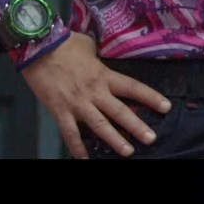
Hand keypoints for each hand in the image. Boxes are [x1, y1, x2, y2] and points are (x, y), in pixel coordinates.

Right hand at [21, 31, 171, 158]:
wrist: (37, 49)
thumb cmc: (64, 44)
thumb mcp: (88, 45)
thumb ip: (96, 54)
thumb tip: (97, 53)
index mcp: (104, 75)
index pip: (133, 88)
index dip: (150, 97)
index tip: (166, 107)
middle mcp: (95, 92)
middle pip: (120, 111)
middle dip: (136, 126)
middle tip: (151, 139)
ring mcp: (78, 104)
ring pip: (99, 125)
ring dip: (114, 140)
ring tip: (128, 152)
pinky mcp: (60, 111)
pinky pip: (70, 133)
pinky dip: (77, 147)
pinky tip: (84, 159)